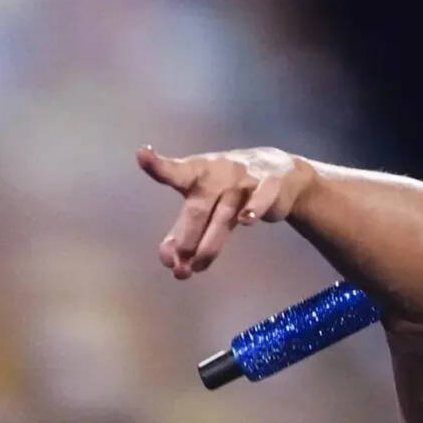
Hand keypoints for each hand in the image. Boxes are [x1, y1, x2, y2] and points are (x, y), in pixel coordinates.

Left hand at [136, 144, 313, 278]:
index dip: (158, 166)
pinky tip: (245, 220)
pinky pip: (261, 198)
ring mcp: (244, 178)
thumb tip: (169, 262)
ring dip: (210, 243)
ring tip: (197, 266)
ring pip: (225, 214)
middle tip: (178, 267)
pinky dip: (253, 208)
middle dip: (187, 239)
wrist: (279, 174)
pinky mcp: (269, 185)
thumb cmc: (229, 189)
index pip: (176, 172)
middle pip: (197, 208)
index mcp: (197, 172)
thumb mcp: (204, 205)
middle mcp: (218, 172)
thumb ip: (183, 231)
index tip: (143, 154)